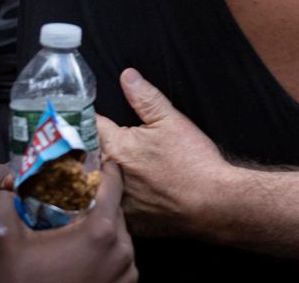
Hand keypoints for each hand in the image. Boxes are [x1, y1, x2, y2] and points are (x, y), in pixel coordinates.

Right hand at [0, 161, 136, 282]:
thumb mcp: (4, 242)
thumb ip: (3, 204)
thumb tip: (6, 187)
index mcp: (100, 231)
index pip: (113, 184)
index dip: (103, 168)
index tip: (94, 160)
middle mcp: (122, 249)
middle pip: (115, 210)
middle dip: (97, 202)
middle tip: (76, 197)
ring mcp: (127, 273)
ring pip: (119, 236)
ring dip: (101, 229)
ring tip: (76, 230)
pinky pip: (120, 260)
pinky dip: (106, 253)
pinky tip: (82, 256)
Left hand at [97, 69, 230, 235]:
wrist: (214, 203)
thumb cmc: (193, 162)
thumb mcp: (171, 120)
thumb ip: (145, 97)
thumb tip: (127, 76)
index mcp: (116, 148)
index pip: (88, 127)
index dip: (87, 118)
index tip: (85, 115)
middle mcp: (110, 178)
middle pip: (89, 159)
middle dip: (92, 149)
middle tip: (101, 144)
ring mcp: (118, 204)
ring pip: (100, 186)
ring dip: (103, 178)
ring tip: (119, 172)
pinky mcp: (129, 223)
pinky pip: (116, 209)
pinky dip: (120, 201)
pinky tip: (136, 196)